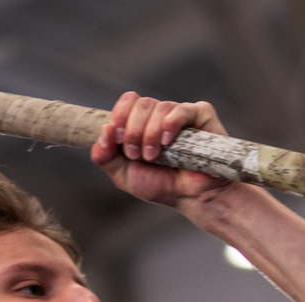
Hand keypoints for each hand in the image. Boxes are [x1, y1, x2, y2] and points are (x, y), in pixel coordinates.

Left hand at [91, 93, 232, 210]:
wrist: (191, 197)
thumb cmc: (160, 185)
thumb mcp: (123, 175)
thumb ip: (105, 156)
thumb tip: (104, 130)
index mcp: (141, 122)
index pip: (128, 101)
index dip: (120, 115)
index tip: (118, 139)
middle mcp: (160, 114)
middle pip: (141, 103)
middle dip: (134, 130)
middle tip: (137, 154)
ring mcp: (180, 114)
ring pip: (160, 107)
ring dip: (151, 133)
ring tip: (154, 156)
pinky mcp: (201, 116)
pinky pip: (183, 110)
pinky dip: (172, 123)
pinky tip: (168, 141)